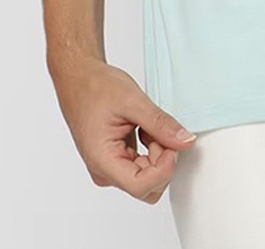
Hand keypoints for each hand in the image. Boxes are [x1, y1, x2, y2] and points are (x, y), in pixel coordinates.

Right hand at [49, 55, 196, 202]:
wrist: (79, 79)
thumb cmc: (95, 88)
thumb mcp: (133, 101)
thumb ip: (160, 124)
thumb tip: (185, 141)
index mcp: (103, 161)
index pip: (141, 186)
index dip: (164, 168)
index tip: (172, 143)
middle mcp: (105, 171)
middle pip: (148, 186)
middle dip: (162, 160)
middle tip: (161, 130)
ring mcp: (111, 167)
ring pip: (148, 176)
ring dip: (158, 152)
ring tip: (149, 125)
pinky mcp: (117, 159)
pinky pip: (143, 164)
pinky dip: (151, 148)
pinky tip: (144, 128)